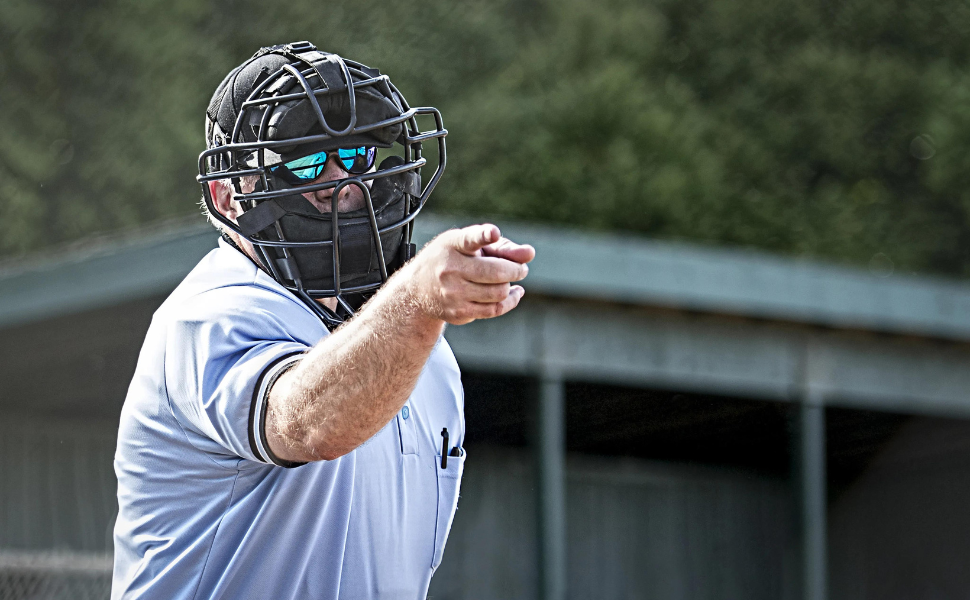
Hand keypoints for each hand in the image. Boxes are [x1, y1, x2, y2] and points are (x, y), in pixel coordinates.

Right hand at [405, 224, 535, 324]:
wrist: (417, 289)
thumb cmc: (451, 259)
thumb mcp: (468, 244)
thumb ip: (501, 246)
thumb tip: (530, 254)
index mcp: (453, 245)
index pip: (469, 239)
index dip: (483, 236)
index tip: (493, 233)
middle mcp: (450, 269)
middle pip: (496, 272)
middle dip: (516, 270)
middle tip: (521, 269)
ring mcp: (453, 294)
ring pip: (498, 293)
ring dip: (511, 286)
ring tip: (513, 279)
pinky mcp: (458, 313)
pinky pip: (494, 310)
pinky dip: (510, 301)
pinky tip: (513, 293)